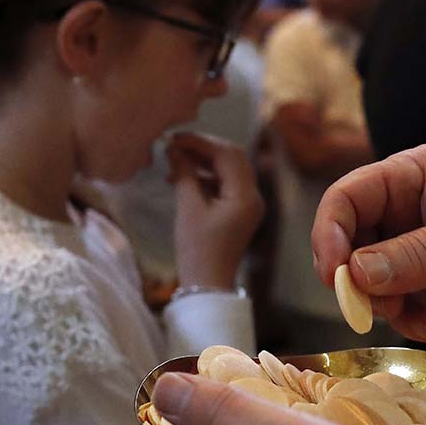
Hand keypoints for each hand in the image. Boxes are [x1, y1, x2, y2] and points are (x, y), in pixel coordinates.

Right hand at [168, 133, 263, 288]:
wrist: (207, 286)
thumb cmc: (197, 250)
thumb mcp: (188, 208)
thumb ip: (184, 174)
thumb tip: (174, 149)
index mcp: (246, 196)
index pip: (227, 155)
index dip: (201, 142)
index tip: (175, 138)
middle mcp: (253, 197)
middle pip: (231, 158)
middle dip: (202, 149)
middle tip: (174, 146)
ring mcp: (247, 204)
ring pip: (227, 170)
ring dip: (202, 163)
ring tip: (173, 163)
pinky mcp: (238, 211)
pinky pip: (224, 184)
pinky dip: (205, 177)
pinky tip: (181, 178)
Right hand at [311, 145, 425, 341]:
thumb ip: (415, 255)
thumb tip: (357, 275)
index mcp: (407, 177)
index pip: (346, 199)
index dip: (329, 234)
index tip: (333, 276)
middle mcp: (401, 208)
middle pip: (351, 244)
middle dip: (359, 282)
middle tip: (371, 311)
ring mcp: (412, 243)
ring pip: (372, 279)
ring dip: (387, 306)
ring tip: (421, 322)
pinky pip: (399, 299)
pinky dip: (409, 317)